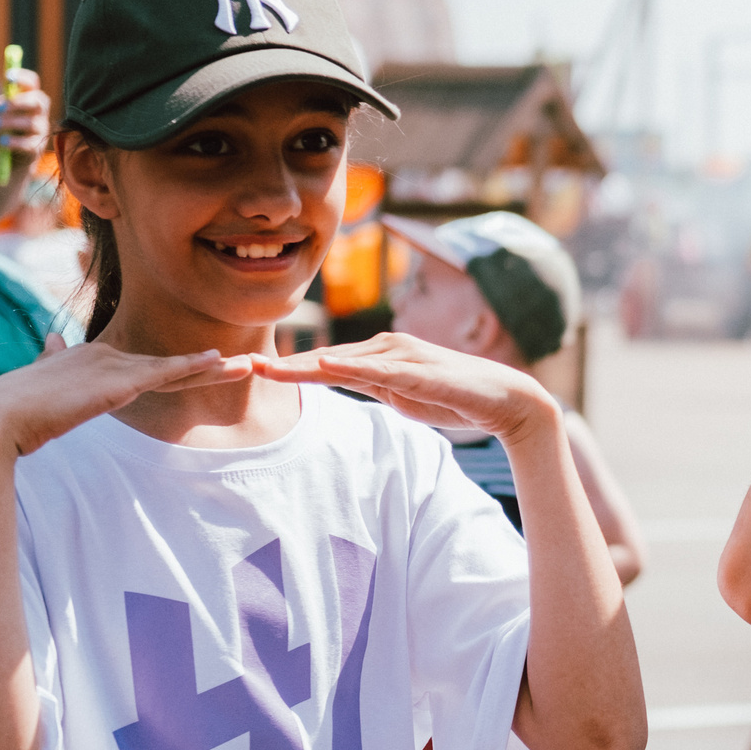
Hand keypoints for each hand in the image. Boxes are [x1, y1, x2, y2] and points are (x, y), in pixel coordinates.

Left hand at [0, 65, 52, 170]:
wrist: (7, 153)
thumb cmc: (1, 126)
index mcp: (28, 97)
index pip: (32, 82)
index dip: (22, 77)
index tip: (7, 77)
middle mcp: (39, 112)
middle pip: (37, 101)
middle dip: (17, 103)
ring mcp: (39, 130)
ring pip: (31, 123)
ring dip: (10, 123)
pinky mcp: (36, 147)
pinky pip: (28, 144)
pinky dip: (14, 141)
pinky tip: (1, 141)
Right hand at [0, 331, 251, 458]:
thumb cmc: (11, 411)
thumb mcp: (38, 381)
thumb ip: (50, 359)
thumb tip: (49, 339)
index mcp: (89, 359)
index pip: (143, 366)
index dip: (177, 368)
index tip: (208, 366)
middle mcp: (104, 357)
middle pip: (166, 364)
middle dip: (206, 365)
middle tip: (242, 363)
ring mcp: (111, 367)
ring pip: (173, 368)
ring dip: (213, 368)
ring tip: (248, 365)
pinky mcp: (115, 382)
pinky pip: (164, 373)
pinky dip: (193, 367)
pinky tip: (219, 362)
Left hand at [253, 332, 561, 442]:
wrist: (506, 401)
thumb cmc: (457, 399)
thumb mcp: (405, 397)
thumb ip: (376, 387)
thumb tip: (347, 383)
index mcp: (383, 357)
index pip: (329, 364)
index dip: (291, 369)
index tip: (254, 370)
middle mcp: (389, 348)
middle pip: (328, 359)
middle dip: (286, 365)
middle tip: (244, 366)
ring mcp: (404, 356)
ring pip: (345, 361)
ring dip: (305, 365)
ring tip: (268, 369)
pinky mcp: (419, 370)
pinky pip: (377, 370)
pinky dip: (348, 367)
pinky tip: (323, 367)